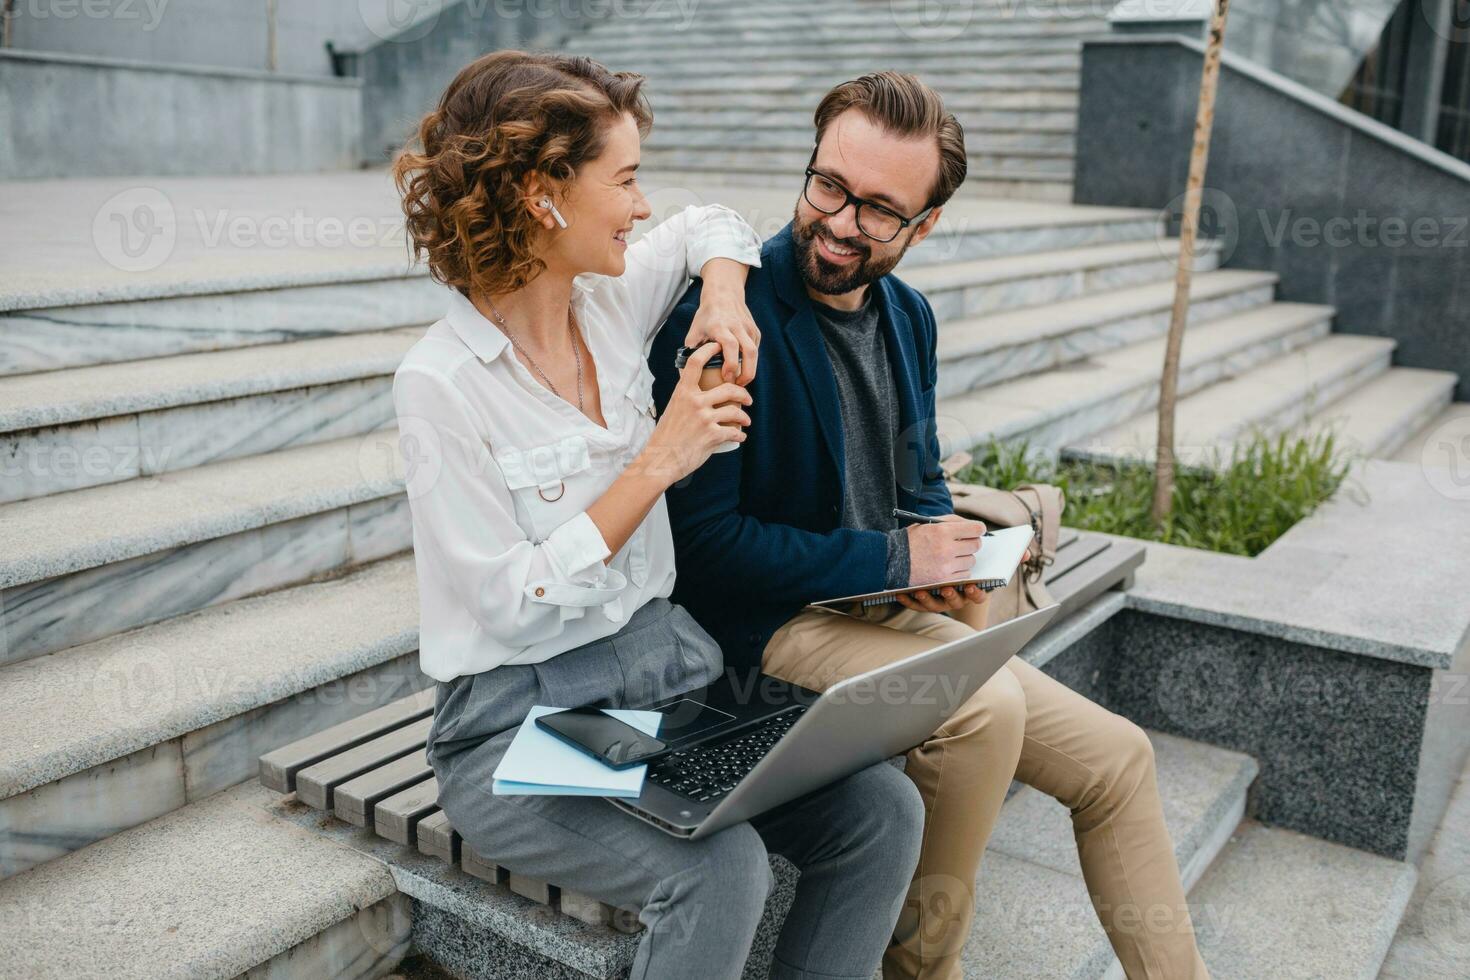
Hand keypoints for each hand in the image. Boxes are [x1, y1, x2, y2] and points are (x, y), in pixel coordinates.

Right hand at [639, 342, 751, 484]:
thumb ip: (686, 399)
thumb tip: (701, 394)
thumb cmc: (665, 437)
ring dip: (744, 416)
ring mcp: (704, 418)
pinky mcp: (712, 435)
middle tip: (747, 398)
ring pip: (735, 410)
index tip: (719, 347)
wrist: (661, 460)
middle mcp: (694, 402)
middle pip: (728, 387)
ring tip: (746, 421)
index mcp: (682, 392)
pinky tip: (740, 437)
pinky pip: (733, 432)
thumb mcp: (672, 410)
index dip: (709, 350)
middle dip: (743, 392)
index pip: (696, 363)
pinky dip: (739, 435)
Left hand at [685, 286, 758, 383]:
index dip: (730, 364)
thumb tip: (684, 377)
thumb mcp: (694, 332)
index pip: (730, 346)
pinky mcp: (755, 330)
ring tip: (740, 382)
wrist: (723, 293)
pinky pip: (755, 349)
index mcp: (720, 326)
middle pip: (749, 351)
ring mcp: (748, 327)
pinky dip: (750, 362)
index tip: (727, 379)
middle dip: (746, 372)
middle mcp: (737, 326)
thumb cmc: (706, 316)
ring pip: (755, 352)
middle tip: (737, 386)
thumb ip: (690, 353)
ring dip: (750, 370)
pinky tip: (741, 369)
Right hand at [900, 514, 986, 611]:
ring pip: (971, 561)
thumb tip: (976, 527)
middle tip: (963, 544)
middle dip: (971, 543)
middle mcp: (946, 548)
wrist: (890, 561)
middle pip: (976, 545)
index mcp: (942, 531)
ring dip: (964, 558)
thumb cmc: (911, 540)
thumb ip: (952, 521)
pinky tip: (948, 567)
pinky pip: (964, 575)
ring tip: (951, 556)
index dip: (978, 529)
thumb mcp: (929, 523)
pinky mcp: (944, 580)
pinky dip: (959, 571)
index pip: (976, 529)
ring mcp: (945, 566)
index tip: (976, 531)